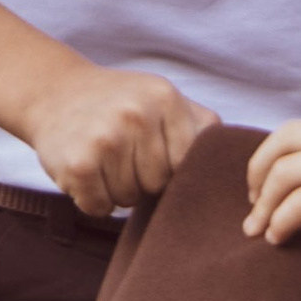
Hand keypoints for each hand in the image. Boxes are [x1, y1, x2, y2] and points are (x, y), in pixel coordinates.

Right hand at [21, 63, 215, 217]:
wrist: (55, 92)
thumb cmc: (121, 104)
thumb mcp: (165, 100)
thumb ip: (205, 129)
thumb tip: (244, 173)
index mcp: (166, 99)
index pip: (188, 165)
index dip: (172, 170)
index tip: (153, 153)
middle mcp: (136, 115)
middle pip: (159, 186)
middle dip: (143, 181)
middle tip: (122, 155)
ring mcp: (105, 138)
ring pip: (130, 200)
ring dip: (117, 191)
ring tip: (104, 160)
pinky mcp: (78, 163)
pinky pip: (101, 208)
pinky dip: (93, 200)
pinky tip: (85, 171)